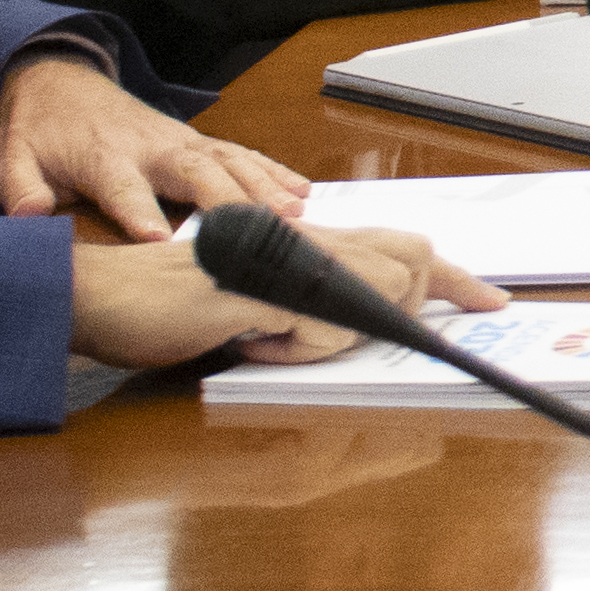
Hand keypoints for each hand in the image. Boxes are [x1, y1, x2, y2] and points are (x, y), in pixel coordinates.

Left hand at [0, 50, 310, 240]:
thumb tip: (29, 214)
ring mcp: (181, 141)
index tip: (159, 240)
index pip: (123, 188)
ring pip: (230, 161)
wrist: (61, 80)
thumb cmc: (38, 131)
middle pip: (197, 171)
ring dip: (264, 186)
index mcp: (103, 157)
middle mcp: (151, 146)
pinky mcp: (197, 141)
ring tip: (296, 214)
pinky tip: (301, 192)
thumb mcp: (10, 159)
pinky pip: (242, 154)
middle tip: (260, 228)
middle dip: (230, 198)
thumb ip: (18, 187)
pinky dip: (273, 171)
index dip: (140, 213)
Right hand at [65, 219, 499, 372]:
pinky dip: (293, 349)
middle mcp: (307, 242)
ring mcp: (286, 261)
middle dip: (399, 309)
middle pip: (411, 262)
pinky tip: (245, 339)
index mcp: (309, 244)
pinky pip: (319, 325)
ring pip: (374, 298)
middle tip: (327, 335)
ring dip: (331, 339)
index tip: (490, 301)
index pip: (406, 248)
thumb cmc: (171, 309)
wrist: (99, 297)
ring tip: (264, 337)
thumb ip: (311, 314)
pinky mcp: (262, 288)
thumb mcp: (259, 313)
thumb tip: (367, 331)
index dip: (454, 278)